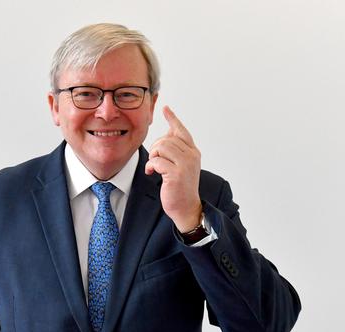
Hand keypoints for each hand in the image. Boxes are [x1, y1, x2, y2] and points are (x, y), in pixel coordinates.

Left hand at [145, 106, 202, 232]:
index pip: (182, 131)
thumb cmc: (181, 188)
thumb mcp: (181, 166)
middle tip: (154, 160)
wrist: (187, 208)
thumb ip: (176, 151)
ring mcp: (185, 164)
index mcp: (193, 152)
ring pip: (162, 147)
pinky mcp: (176, 174)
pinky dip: (151, 166)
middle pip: (167, 139)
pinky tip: (152, 172)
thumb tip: (168, 133)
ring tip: (154, 166)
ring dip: (153, 156)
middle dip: (155, 148)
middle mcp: (192, 156)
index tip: (165, 109)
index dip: (173, 119)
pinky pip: (157, 160)